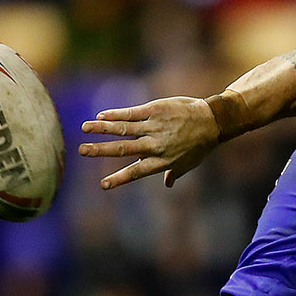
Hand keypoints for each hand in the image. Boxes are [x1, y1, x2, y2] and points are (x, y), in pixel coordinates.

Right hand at [79, 96, 219, 188]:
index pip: (137, 172)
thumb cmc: (200, 144)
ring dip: (102, 128)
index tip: (103, 185)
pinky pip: (132, 113)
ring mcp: (155, 127)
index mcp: (162, 161)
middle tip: (82, 151)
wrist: (213, 120)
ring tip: (84, 129)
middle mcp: (156, 145)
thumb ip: (174, 173)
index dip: (120, 179)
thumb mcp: (189, 163)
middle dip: (102, 150)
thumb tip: (168, 185)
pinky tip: (101, 115)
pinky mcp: (156, 110)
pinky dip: (116, 114)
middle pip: (125, 149)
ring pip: (124, 128)